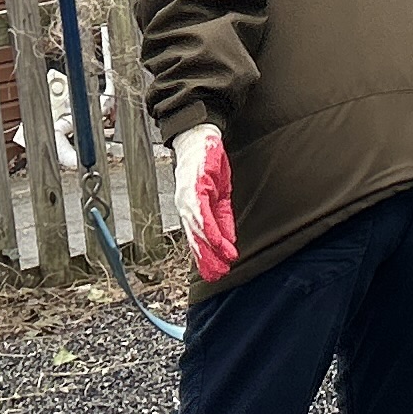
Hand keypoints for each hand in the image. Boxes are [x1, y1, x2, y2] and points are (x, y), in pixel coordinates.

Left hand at [171, 127, 235, 281]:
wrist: (198, 137)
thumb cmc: (207, 163)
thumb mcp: (218, 193)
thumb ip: (221, 217)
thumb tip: (227, 238)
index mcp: (191, 208)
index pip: (198, 237)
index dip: (207, 255)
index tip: (216, 271)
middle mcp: (185, 207)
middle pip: (196, 239)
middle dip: (207, 259)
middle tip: (217, 276)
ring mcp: (187, 199)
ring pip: (198, 231)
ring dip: (210, 249)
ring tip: (222, 263)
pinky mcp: (194, 190)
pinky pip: (202, 215)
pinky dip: (210, 229)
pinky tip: (217, 241)